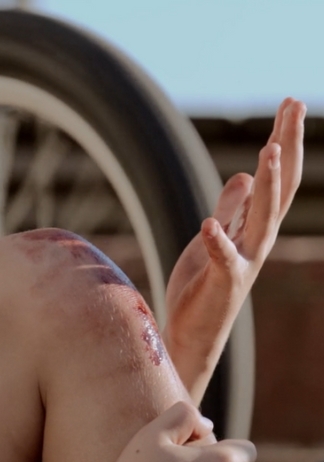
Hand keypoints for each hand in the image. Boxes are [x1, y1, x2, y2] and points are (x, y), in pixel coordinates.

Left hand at [164, 98, 305, 402]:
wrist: (194, 331)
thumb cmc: (204, 285)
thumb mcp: (216, 236)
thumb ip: (231, 208)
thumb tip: (242, 174)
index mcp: (254, 228)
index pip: (274, 179)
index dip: (284, 141)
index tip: (290, 104)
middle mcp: (256, 242)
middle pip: (276, 188)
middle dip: (286, 146)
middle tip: (293, 106)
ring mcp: (242, 262)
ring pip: (261, 220)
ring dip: (266, 186)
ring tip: (267, 151)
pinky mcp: (221, 283)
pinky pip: (221, 259)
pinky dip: (218, 242)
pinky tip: (210, 224)